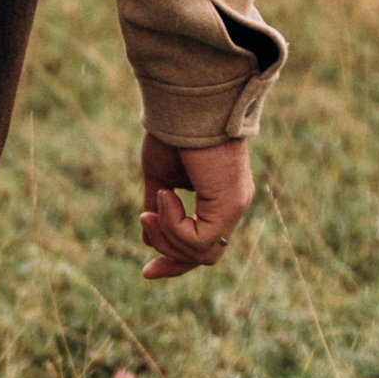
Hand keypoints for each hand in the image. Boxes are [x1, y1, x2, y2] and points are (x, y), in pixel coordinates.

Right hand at [139, 131, 253, 281]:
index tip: (146, 272)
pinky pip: (199, 239)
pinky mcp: (230, 205)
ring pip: (201, 253)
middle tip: (144, 234)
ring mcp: (234, 206)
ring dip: (167, 236)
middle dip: (170, 255)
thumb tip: (149, 234)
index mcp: (218, 198)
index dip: (174, 260)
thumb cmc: (173, 133)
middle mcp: (231, 205)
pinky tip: (167, 196)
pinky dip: (174, 225)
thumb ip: (159, 208)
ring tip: (152, 207)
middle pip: (203, 255)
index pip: (202, 243)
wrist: (185, 106)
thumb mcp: (160, 178)